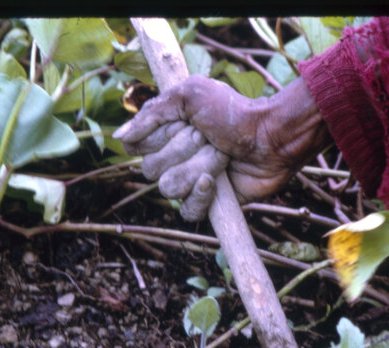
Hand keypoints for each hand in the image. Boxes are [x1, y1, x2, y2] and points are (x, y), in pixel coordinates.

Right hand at [114, 75, 330, 220]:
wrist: (269, 136)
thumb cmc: (233, 111)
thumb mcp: (190, 95)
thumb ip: (151, 113)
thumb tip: (119, 138)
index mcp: (163, 133)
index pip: (135, 147)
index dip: (157, 137)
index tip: (182, 122)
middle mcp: (171, 159)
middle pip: (150, 169)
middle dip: (183, 149)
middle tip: (208, 137)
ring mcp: (187, 183)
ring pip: (169, 188)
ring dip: (199, 166)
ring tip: (221, 155)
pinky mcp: (205, 203)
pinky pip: (187, 211)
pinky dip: (202, 195)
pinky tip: (216, 181)